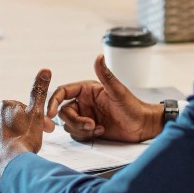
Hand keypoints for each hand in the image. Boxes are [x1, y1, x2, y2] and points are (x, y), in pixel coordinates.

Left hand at [0, 69, 55, 176]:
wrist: (12, 162)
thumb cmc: (26, 138)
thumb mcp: (36, 113)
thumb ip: (39, 91)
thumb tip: (45, 69)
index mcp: (5, 105)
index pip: (21, 111)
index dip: (33, 120)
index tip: (41, 130)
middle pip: (10, 121)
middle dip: (20, 129)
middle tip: (30, 141)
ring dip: (8, 138)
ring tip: (18, 149)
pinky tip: (5, 154)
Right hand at [46, 55, 162, 142]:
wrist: (143, 126)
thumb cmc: (133, 107)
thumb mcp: (117, 92)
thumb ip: (106, 75)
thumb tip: (99, 56)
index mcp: (86, 90)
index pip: (62, 92)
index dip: (53, 101)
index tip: (50, 113)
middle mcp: (83, 102)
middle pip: (63, 112)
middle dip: (75, 121)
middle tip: (91, 125)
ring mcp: (85, 116)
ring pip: (68, 124)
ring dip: (81, 129)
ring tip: (99, 129)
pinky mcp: (89, 129)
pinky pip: (76, 134)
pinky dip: (86, 136)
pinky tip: (101, 132)